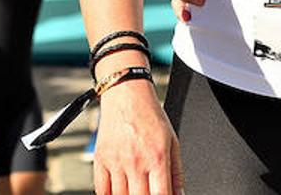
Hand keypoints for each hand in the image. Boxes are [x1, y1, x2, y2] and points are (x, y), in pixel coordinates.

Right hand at [94, 80, 183, 194]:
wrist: (127, 96)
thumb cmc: (150, 116)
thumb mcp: (172, 141)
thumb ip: (176, 171)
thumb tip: (180, 194)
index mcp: (157, 157)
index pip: (161, 194)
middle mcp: (136, 161)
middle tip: (149, 191)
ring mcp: (116, 162)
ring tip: (137, 190)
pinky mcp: (100, 161)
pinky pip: (102, 191)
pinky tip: (119, 192)